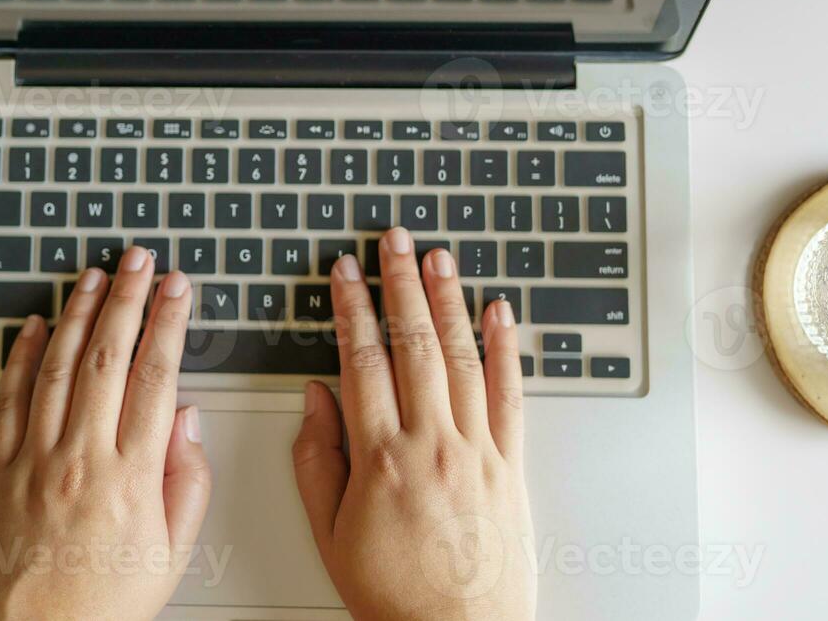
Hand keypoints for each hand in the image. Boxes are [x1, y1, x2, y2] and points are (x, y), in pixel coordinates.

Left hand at [0, 248, 211, 620]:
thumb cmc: (100, 607)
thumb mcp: (172, 555)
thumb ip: (188, 482)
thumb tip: (188, 421)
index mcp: (132, 476)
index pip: (158, 375)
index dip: (170, 322)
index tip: (179, 289)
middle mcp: (81, 458)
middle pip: (109, 355)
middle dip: (128, 297)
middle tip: (139, 261)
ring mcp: (34, 459)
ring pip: (59, 365)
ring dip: (80, 313)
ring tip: (95, 276)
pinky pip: (9, 399)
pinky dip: (22, 356)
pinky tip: (36, 326)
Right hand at [292, 228, 535, 620]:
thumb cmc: (393, 593)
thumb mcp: (330, 532)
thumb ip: (318, 459)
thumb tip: (315, 399)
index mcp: (381, 458)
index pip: (363, 360)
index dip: (352, 308)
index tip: (346, 273)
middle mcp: (433, 445)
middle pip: (415, 345)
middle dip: (402, 285)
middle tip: (395, 242)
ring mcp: (478, 452)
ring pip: (463, 358)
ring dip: (450, 301)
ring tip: (440, 259)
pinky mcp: (511, 467)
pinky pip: (511, 396)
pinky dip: (506, 350)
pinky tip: (499, 313)